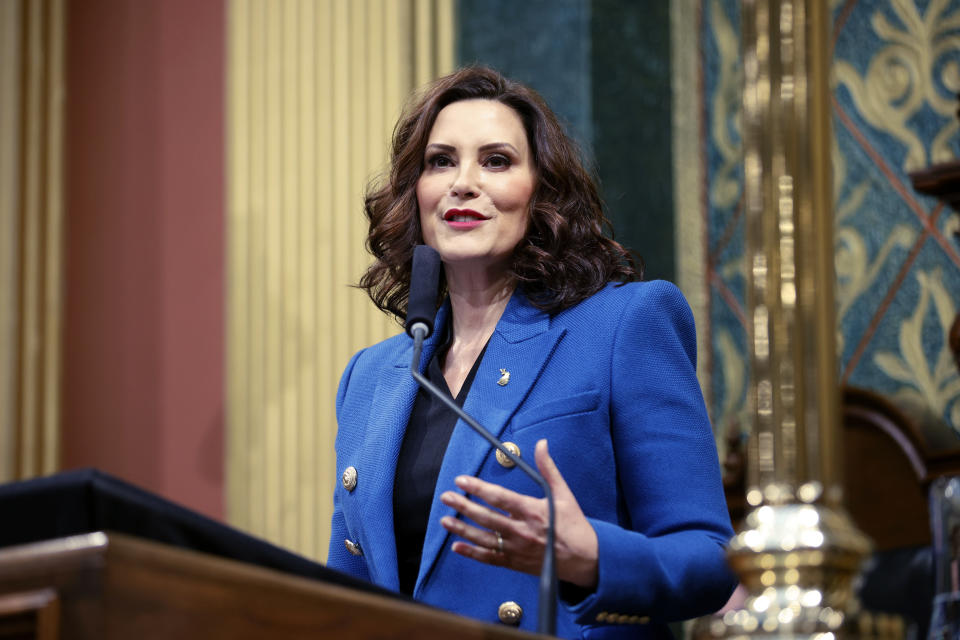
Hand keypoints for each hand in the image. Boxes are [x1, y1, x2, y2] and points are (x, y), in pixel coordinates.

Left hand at [439, 439, 598, 588]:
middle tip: (446, 497)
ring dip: (462, 530)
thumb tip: (542, 443)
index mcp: (532, 511)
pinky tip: (456, 547)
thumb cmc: (573, 524)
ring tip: (445, 520)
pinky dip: (472, 554)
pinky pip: (490, 558)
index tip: (462, 480)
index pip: (499, 497)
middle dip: (464, 506)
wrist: (585, 559)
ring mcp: (517, 549)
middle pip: (486, 517)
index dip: (478, 488)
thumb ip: (548, 468)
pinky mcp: (516, 563)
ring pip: (484, 539)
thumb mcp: (563, 493)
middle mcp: (522, 531)